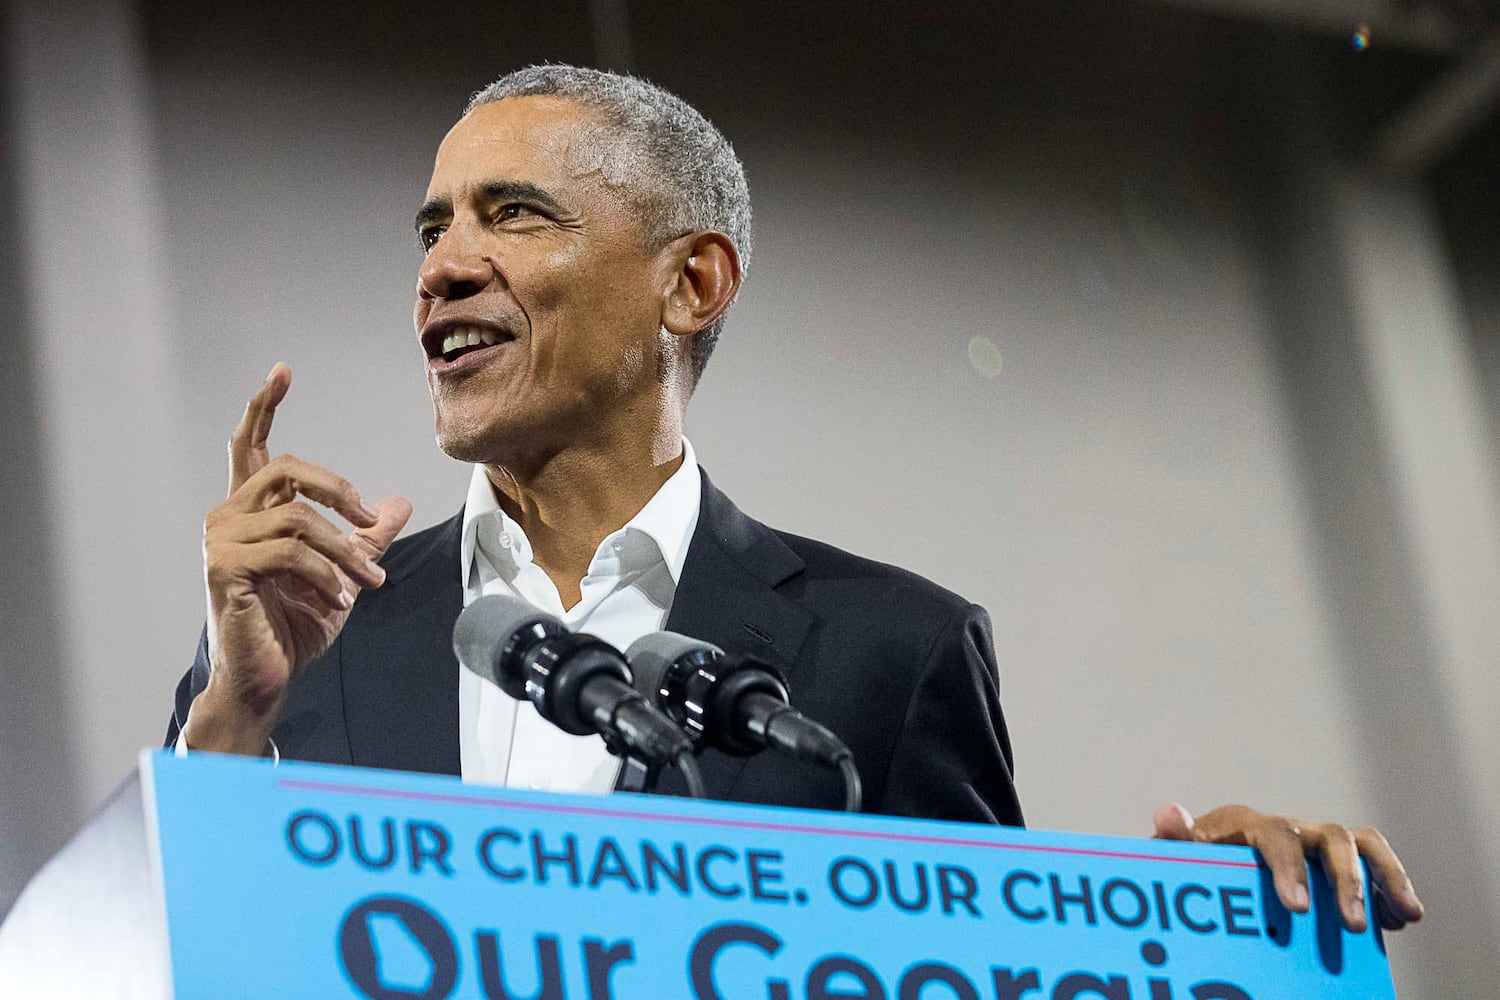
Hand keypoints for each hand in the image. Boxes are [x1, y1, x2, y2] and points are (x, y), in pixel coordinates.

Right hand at [183, 363, 412, 754]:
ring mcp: (221, 541)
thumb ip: (365, 537)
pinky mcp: (225, 568)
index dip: (264, 406)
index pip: (250, 446)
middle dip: (338, 489)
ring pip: (298, 517)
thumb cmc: (295, 625)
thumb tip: (399, 504)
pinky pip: (290, 552)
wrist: (266, 678)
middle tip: (369, 519)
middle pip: (288, 470)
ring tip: (368, 581)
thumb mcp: (343, 573)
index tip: (282, 370)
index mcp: (250, 512)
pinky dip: (327, 574)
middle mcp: (228, 517)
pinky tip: (340, 599)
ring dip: (344, 550)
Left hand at [1153, 803, 1423, 932]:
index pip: (1277, 836)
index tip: (1298, 908)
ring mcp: (1315, 842)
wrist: (1207, 862)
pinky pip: (1373, 861)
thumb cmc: (1193, 861)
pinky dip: (1390, 886)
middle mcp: (1289, 827)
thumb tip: (1168, 814)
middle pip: (1332, 838)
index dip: (1290, 868)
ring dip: (1386, 876)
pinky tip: (1399, 920)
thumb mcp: (1180, 855)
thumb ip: (1176, 839)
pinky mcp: (1335, 861)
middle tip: (1353, 926)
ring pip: (1363, 843)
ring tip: (1409, 914)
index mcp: (1249, 823)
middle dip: (1347, 882)